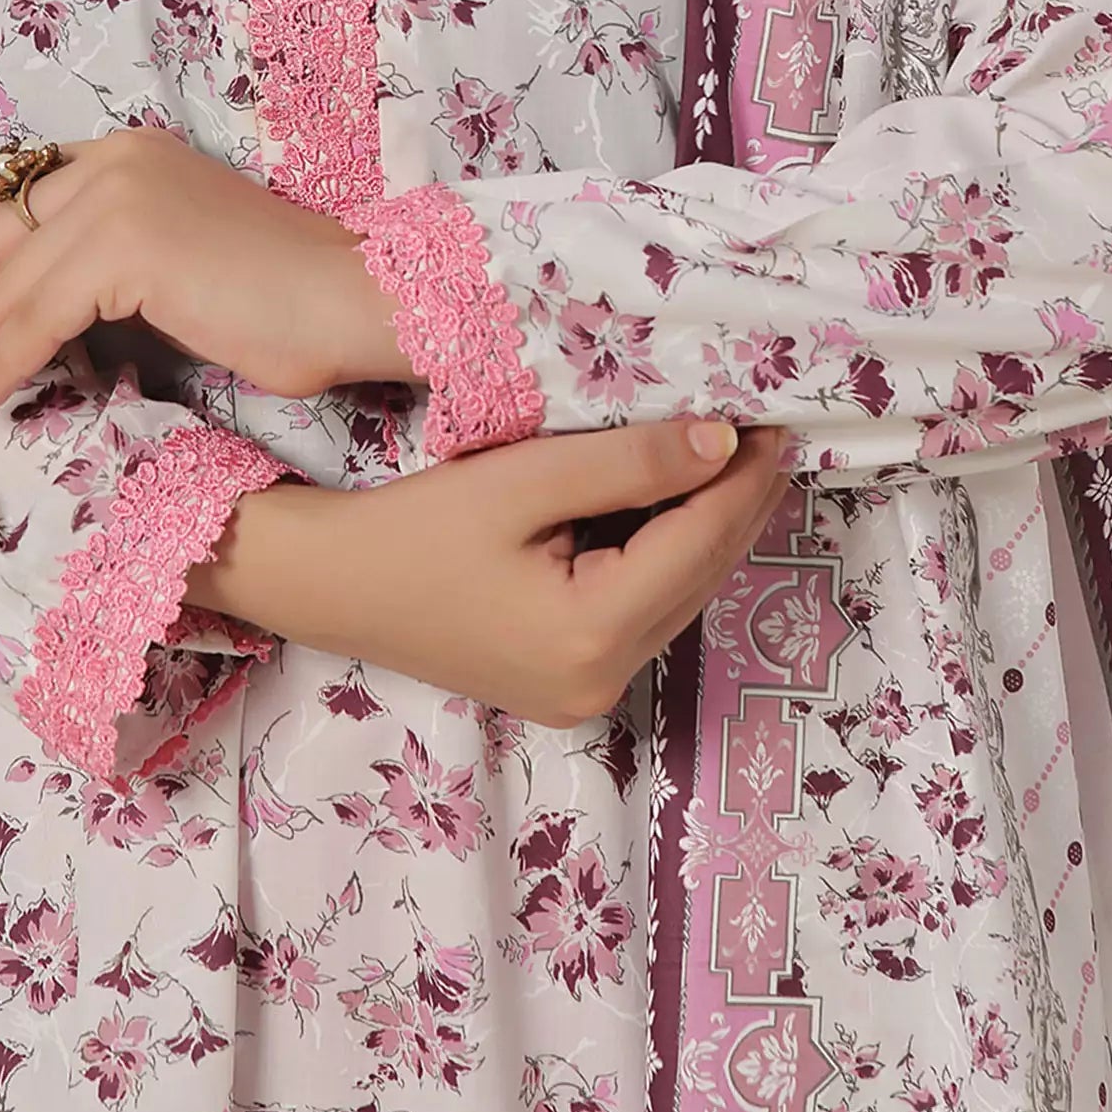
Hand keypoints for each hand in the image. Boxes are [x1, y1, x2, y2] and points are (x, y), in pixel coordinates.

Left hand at [0, 128, 414, 410]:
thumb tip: (39, 313)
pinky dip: (4, 362)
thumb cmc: (285, 300)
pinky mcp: (125, 246)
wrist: (355, 298)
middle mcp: (115, 163)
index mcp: (129, 155)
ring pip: (9, 284)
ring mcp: (119, 197)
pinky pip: (38, 316)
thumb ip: (110, 267)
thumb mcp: (178, 263)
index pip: (14, 174)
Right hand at [190, 419, 791, 726]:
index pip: (695, 542)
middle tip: (775, 432)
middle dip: (738, 503)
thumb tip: (723, 441)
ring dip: (709, 529)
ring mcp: (586, 692)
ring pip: (678, 595)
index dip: (743, 479)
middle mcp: (602, 682)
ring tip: (741, 459)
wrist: (332, 585)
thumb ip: (627, 462)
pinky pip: (644, 610)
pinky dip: (669, 556)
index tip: (780, 419)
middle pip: (698, 576)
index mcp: (591, 635)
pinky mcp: (569, 683)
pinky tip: (682, 505)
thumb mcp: (521, 479)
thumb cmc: (414, 526)